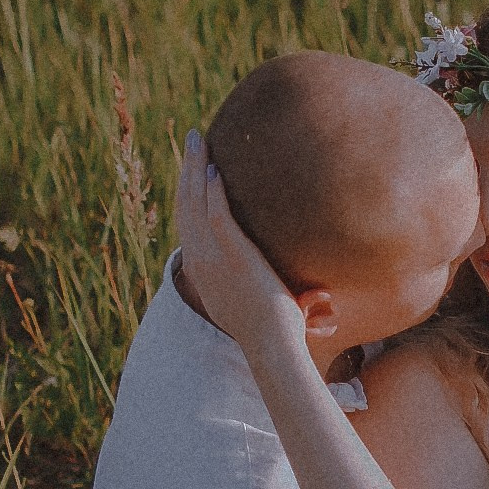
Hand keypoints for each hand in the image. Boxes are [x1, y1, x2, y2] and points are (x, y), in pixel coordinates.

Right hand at [175, 130, 310, 366]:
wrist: (273, 347)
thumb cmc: (273, 330)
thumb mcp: (256, 300)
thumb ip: (261, 281)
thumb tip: (303, 281)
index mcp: (201, 270)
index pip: (188, 222)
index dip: (189, 191)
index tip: (196, 167)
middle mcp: (200, 261)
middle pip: (186, 205)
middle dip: (188, 170)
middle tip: (192, 140)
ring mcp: (213, 259)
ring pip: (195, 203)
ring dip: (196, 169)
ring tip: (198, 141)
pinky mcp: (234, 257)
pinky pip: (217, 217)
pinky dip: (213, 193)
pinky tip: (216, 170)